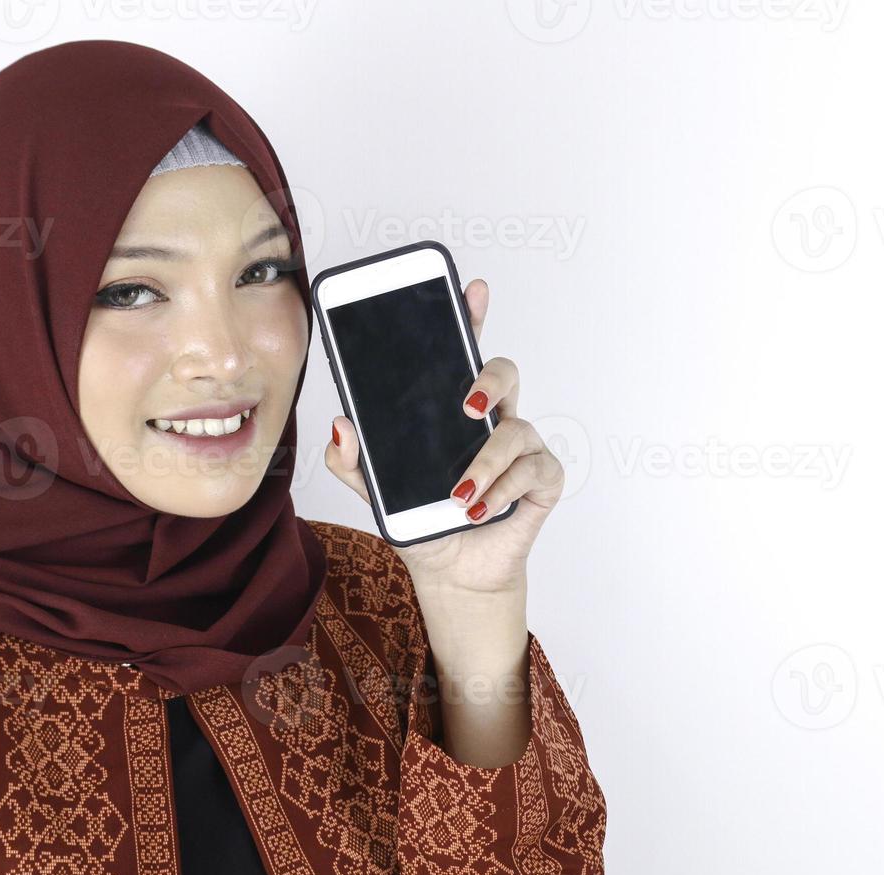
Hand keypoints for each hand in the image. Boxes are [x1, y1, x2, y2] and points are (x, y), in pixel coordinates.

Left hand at [324, 278, 564, 596]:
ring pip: (516, 429)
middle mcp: (491, 421)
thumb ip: (351, 462)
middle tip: (467, 404)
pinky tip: (482, 509)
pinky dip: (504, 490)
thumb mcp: (376, 492)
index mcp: (453, 412)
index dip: (470, 319)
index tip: (471, 290)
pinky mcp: (543, 480)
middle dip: (490, 379)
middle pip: (505, 373)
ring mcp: (522, 449)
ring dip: (485, 464)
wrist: (453, 575)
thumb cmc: (424, 522)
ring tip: (458, 495)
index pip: (464, 356)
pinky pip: (533, 470)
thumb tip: (340, 423)